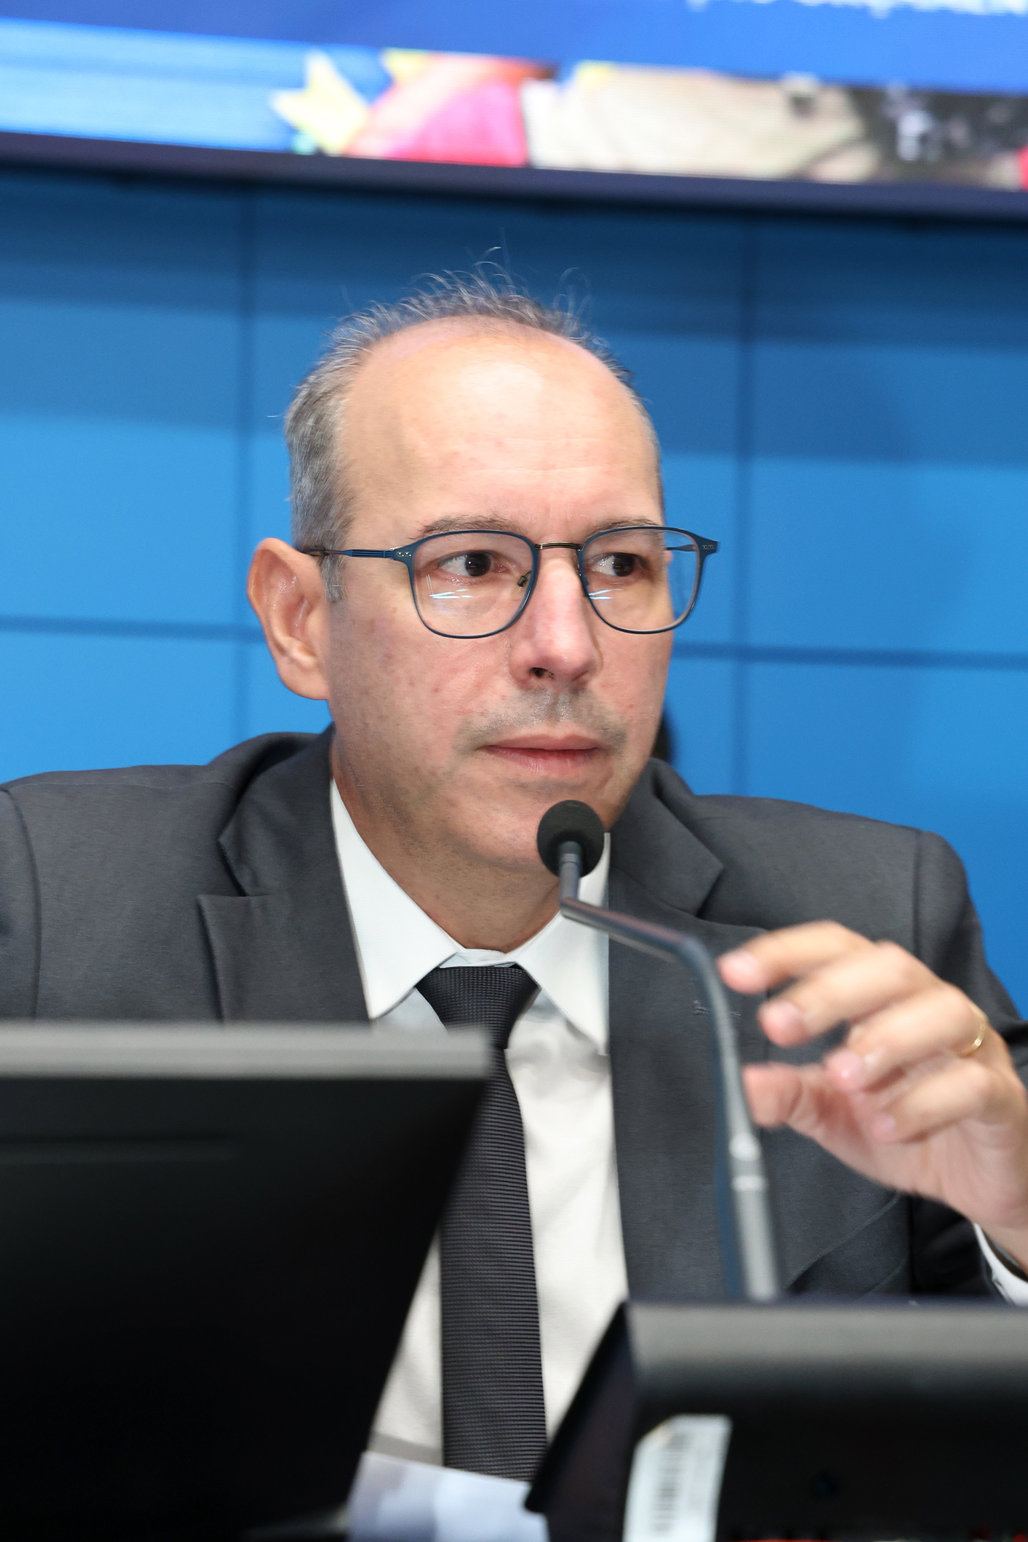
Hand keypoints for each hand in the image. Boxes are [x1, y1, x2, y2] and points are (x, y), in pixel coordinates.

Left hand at [719, 922, 1027, 1266]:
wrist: (977, 1181)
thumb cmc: (906, 1127)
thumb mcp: (833, 1113)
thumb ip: (790, 1094)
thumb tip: (742, 1083)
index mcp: (882, 999)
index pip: (837, 950)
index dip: (786, 952)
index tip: (735, 972)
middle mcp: (928, 1008)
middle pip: (888, 967)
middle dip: (828, 990)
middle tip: (779, 1026)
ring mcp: (971, 1048)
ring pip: (941, 1011)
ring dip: (884, 1038)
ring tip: (841, 1074)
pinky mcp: (1000, 1097)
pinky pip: (972, 1084)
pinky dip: (924, 1102)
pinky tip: (886, 1126)